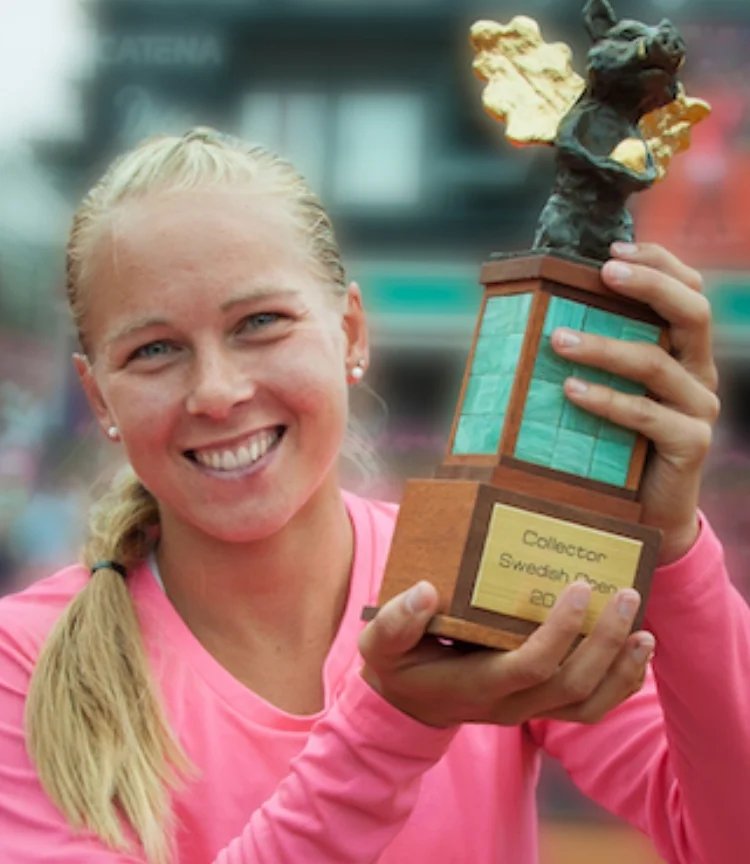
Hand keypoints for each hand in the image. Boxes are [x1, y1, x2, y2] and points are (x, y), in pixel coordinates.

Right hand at [359, 580, 653, 728]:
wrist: (406, 704)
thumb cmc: (396, 664)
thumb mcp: (380, 642)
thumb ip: (395, 620)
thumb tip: (425, 591)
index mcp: (475, 685)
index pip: (530, 666)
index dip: (560, 632)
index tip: (580, 587)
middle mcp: (508, 706)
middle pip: (571, 685)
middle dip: (605, 643)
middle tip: (627, 595)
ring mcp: (527, 712)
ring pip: (588, 704)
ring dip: (622, 669)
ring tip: (644, 630)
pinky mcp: (537, 708)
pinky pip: (588, 707)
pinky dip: (619, 683)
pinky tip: (635, 650)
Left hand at [550, 242, 719, 563]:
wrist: (649, 510)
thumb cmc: (621, 442)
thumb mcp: (615, 390)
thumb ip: (600, 357)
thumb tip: (542, 322)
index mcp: (686, 351)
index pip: (689, 291)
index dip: (659, 263)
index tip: (613, 248)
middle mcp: (699, 372)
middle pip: (691, 311)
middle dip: (648, 283)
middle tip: (602, 271)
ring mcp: (699, 407)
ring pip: (656, 362)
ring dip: (603, 346)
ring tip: (558, 340)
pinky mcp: (690, 443)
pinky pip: (646, 414)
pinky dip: (606, 399)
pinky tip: (571, 391)